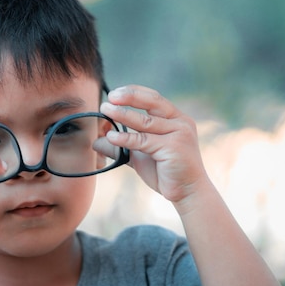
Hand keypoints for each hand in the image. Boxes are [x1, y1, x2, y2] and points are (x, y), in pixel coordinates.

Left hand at [99, 85, 207, 203]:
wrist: (187, 192)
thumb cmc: (166, 171)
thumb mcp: (140, 155)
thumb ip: (122, 145)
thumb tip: (97, 140)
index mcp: (175, 118)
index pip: (153, 98)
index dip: (133, 93)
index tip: (113, 94)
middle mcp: (180, 122)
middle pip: (152, 102)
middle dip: (129, 97)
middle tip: (109, 97)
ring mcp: (179, 134)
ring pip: (145, 121)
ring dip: (122, 114)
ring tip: (105, 110)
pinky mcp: (173, 148)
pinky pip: (144, 140)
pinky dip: (125, 138)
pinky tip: (111, 137)